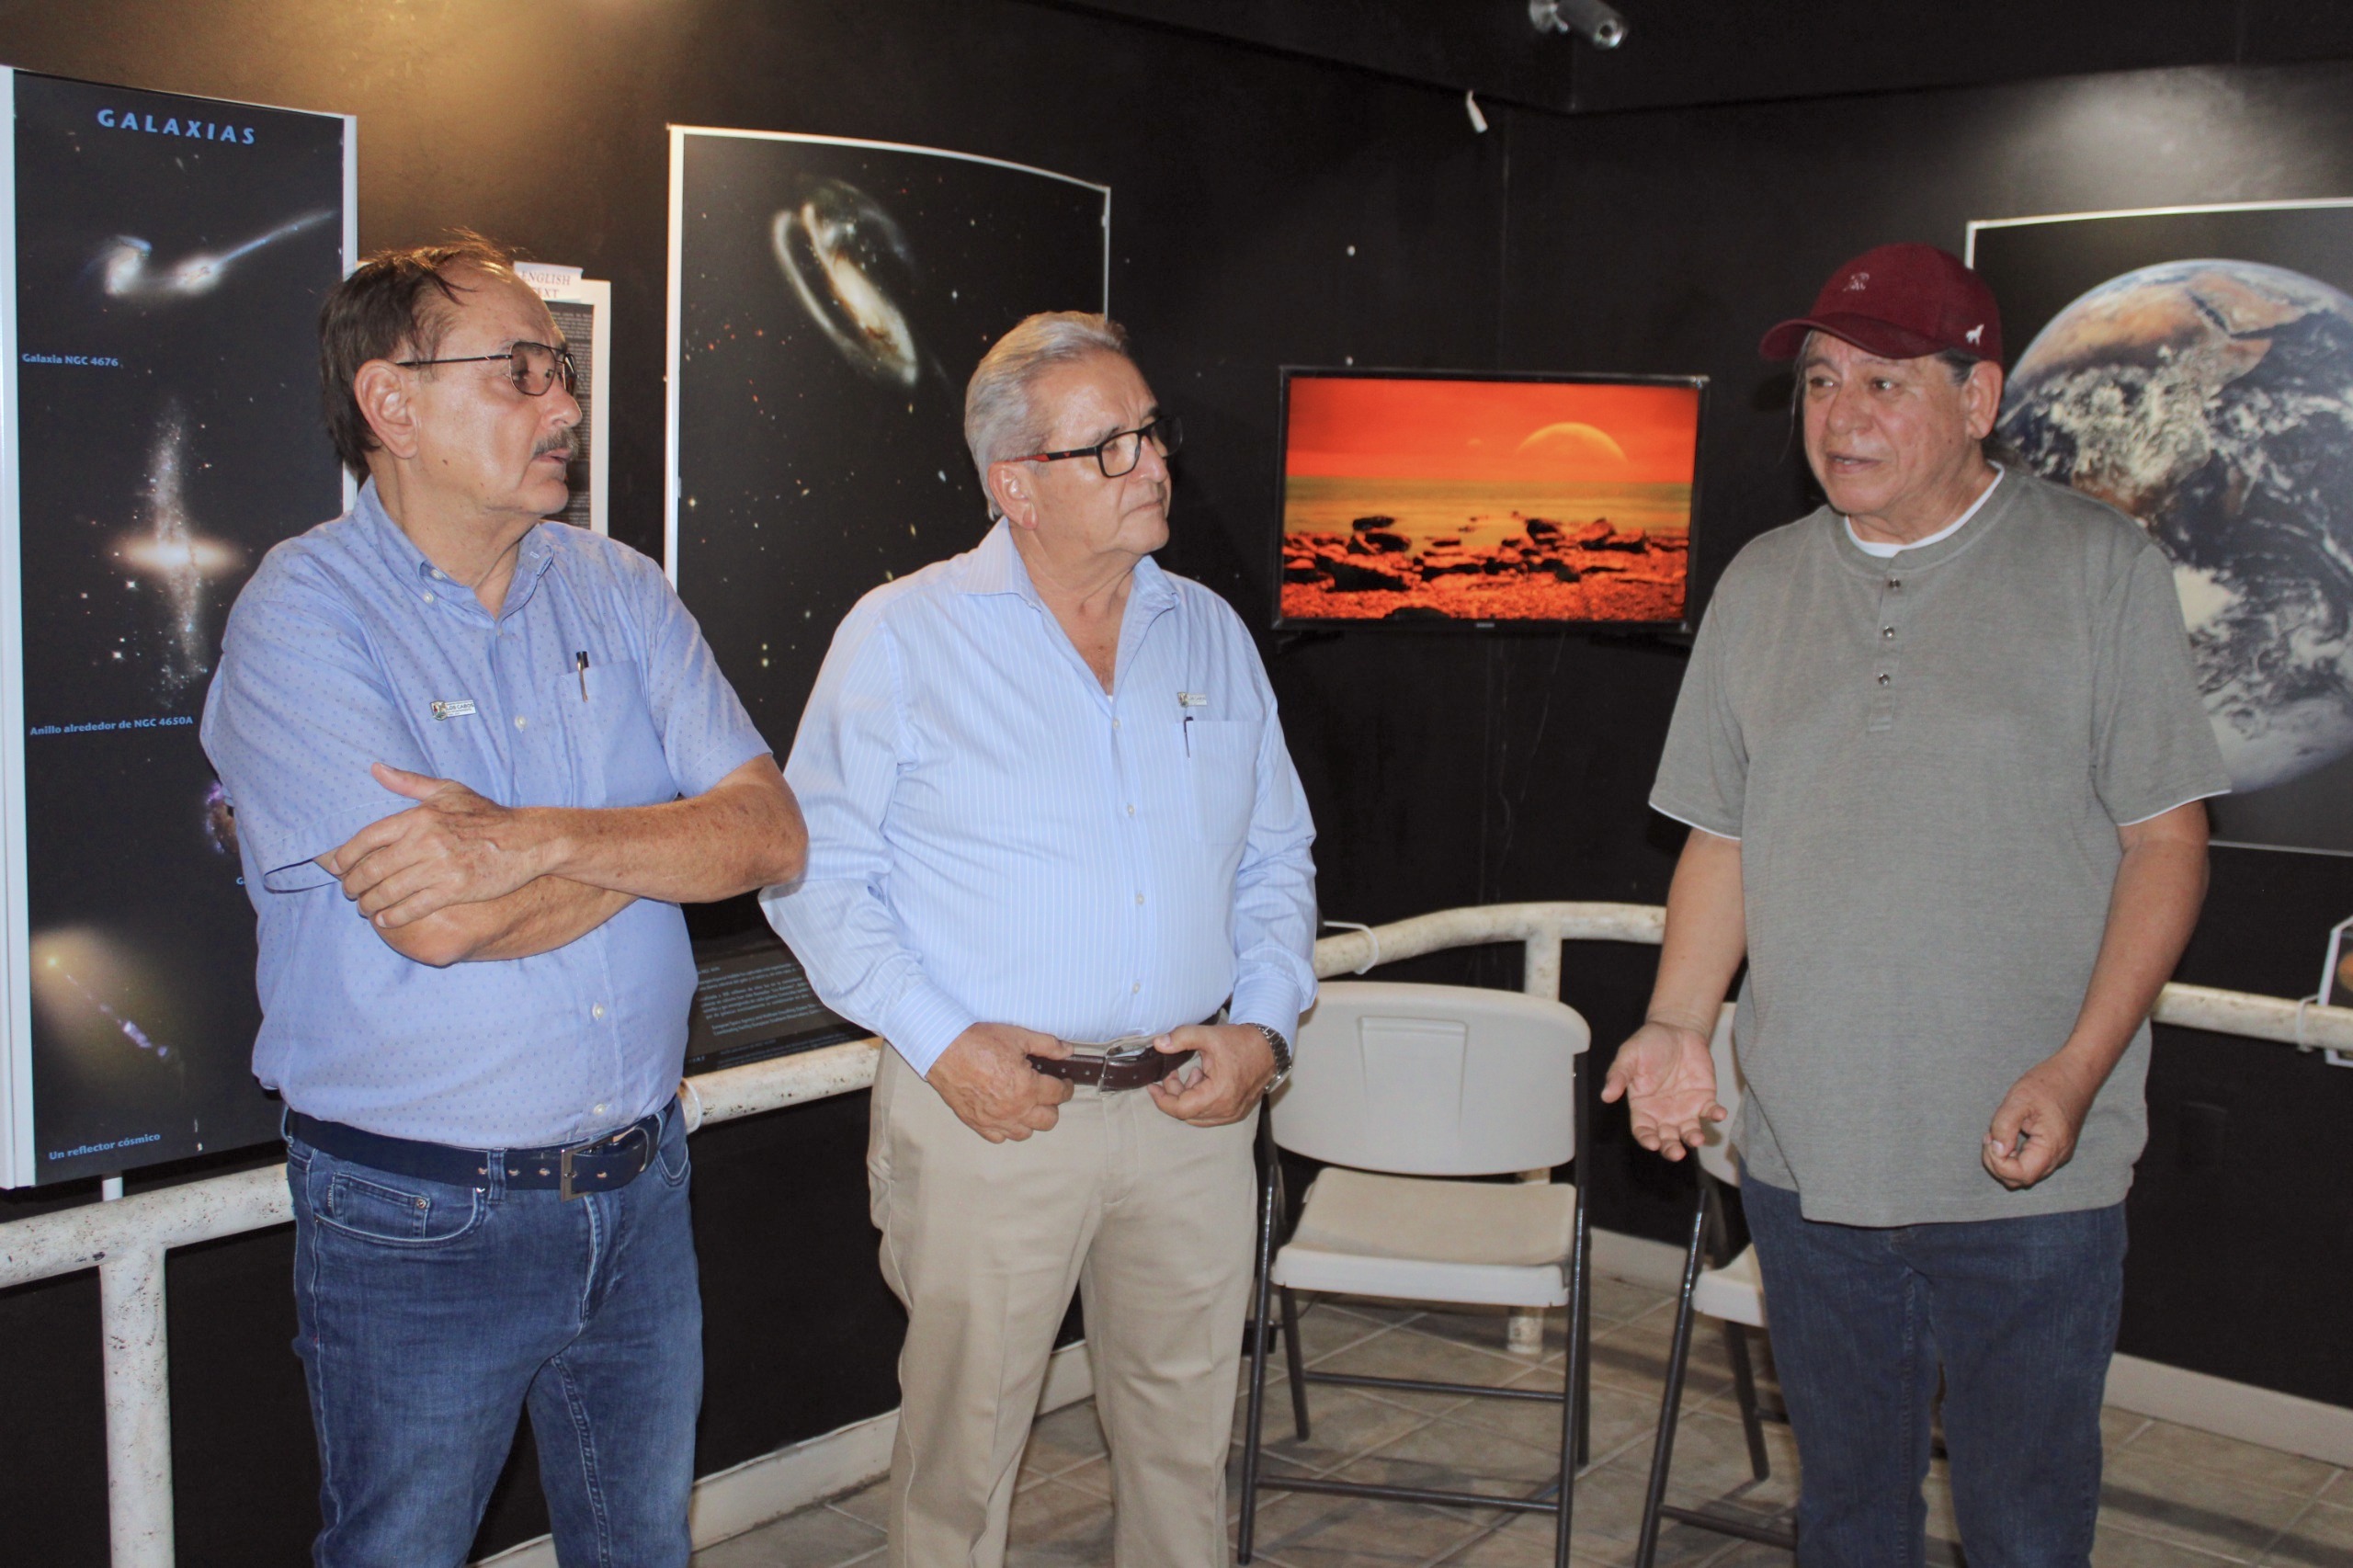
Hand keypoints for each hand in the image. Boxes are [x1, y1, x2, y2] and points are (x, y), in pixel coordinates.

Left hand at [323, 763, 548, 927]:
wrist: (526, 841)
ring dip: (370, 903)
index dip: (345, 856)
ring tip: (365, 907)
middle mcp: (425, 841)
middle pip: (372, 868)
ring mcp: (439, 867)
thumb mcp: (449, 791)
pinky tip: (385, 919)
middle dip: (353, 885)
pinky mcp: (454, 889)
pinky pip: (413, 907)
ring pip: (388, 891)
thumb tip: (374, 769)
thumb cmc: (487, 816)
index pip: (367, 838)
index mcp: (419, 816)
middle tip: (349, 892)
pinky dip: (393, 916)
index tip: (335, 867)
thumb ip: (408, 782)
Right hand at [926, 1023, 1072, 1142]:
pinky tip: (1006, 1115)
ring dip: (1031, 1120)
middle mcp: (1014, 1109)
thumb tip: (1066, 1050)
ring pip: (1025, 1133)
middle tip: (1047, 1094)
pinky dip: (1006, 1129)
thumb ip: (1047, 1045)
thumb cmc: (978, 1042)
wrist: (944, 1049)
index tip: (1065, 1084)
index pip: (1059, 1095)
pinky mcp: (977, 1123)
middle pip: (1048, 1120)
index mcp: (1027, 1088)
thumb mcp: (1018, 1037)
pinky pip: (999, 1138)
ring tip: (1027, 1105)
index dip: (1066, 1088)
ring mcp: (995, 1120)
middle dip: (1052, 1106)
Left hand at [1148, 1023, 1274, 1126]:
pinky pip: (1210, 1115)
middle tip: (1174, 1073)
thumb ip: (1181, 1037)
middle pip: (1186, 1113)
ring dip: (1188, 1097)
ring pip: (1197, 1116)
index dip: (1162, 1099)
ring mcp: (1233, 1114)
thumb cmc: (1241, 1042)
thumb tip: (1158, 1044)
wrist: (1270, 1047)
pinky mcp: (1237, 1112)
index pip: (1180, 1109)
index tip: (1153, 1086)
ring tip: (1194, 1074)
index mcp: (1218, 1094)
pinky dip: (1200, 1101)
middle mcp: (1226, 1110)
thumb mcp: (1209, 1035)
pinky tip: (1205, 1080)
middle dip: (1174, 1093)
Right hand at [1601, 1020, 1726, 1160]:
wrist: (1676, 1029)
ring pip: (1689, 1132)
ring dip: (1693, 1138)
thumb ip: (1619, 1076)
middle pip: (1666, 1139)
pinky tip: (1718, 1113)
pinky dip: (1715, 1115)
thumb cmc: (1648, 1043)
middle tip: (1676, 1152)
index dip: (1647, 1139)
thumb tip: (1606, 1096)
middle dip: (1671, 1148)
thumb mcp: (1629, 1056)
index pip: (1643, 1130)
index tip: (1652, 1143)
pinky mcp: (1704, 1099)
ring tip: (1697, 1139)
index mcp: (1643, 1107)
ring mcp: (1685, 1109)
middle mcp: (1664, 1113)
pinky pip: (1710, 1112)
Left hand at [1984, 1054, 2097, 1189]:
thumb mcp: (2019, 1099)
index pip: (2022, 1175)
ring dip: (2005, 1160)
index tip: (1989, 1139)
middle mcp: (2058, 1156)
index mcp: (2052, 1146)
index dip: (1999, 1164)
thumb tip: (1996, 1150)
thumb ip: (2004, 1126)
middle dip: (1998, 1163)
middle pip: (2022, 1179)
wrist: (2076, 1073)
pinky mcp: (2055, 1148)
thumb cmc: (2049, 1083)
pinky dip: (2014, 1156)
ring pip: (2026, 1173)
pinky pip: (2031, 1163)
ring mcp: (2058, 1154)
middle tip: (1989, 1137)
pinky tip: (2007, 1136)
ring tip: (1996, 1134)